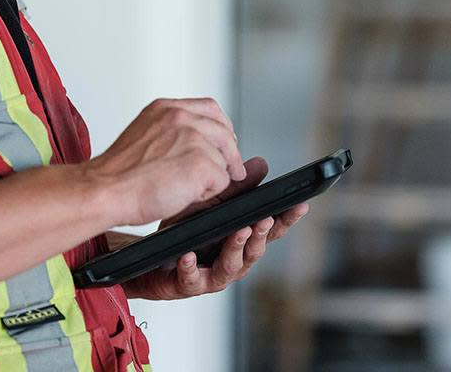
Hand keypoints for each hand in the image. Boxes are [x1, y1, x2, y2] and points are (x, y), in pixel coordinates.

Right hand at [86, 98, 246, 226]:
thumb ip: (172, 133)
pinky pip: (221, 181)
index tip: (224, 144)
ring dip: (212, 177)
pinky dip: (208, 193)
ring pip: (223, 160)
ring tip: (184, 188)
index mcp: (165, 109)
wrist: (105, 190)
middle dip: (229, 155)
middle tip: (231, 171)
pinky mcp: (201, 162)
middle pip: (224, 132)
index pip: (210, 108)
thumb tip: (201, 144)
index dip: (221, 128)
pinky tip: (184, 195)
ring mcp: (192, 138)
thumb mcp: (145, 136)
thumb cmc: (118, 175)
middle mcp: (180, 117)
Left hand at [122, 157, 308, 300]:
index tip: (300, 205)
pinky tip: (189, 256)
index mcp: (242, 241)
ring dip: (236, 248)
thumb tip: (261, 165)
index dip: (287, 219)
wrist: (150, 254)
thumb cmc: (186, 229)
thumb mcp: (212, 202)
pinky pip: (191, 279)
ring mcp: (211, 276)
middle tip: (263, 218)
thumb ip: (237, 187)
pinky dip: (192, 268)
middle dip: (262, 234)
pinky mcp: (187, 285)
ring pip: (230, 266)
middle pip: (256, 250)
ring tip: (237, 232)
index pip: (271, 229)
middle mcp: (233, 261)